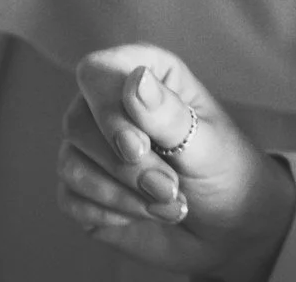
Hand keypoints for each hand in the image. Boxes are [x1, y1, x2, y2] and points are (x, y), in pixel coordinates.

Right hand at [57, 45, 295, 280]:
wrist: (226, 223)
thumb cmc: (222, 169)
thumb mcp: (206, 143)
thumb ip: (169, 115)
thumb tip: (137, 79)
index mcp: (145, 74)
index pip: (97, 72)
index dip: (107, 110)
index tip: (136, 148)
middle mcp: (109, 103)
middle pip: (77, 123)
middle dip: (124, 167)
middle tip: (169, 187)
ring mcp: (91, 146)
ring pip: (70, 164)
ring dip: (121, 194)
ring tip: (168, 204)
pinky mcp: (82, 188)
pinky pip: (70, 198)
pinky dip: (110, 213)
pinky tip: (144, 213)